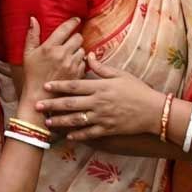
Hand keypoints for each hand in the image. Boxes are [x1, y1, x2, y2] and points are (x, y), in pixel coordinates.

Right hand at [19, 17, 83, 102]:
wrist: (39, 96)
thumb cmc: (32, 74)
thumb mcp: (28, 53)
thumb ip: (32, 35)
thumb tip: (33, 19)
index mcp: (50, 47)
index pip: (65, 29)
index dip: (73, 22)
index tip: (76, 20)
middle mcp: (63, 54)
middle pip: (78, 37)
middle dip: (75, 37)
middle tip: (71, 40)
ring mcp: (72, 65)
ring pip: (82, 49)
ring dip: (78, 49)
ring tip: (71, 53)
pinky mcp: (78, 74)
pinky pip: (84, 62)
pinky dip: (80, 61)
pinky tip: (73, 64)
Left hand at [37, 53, 163, 141]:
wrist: (153, 111)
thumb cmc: (137, 89)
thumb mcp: (120, 74)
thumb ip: (102, 67)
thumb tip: (87, 55)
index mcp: (100, 86)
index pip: (74, 86)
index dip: (58, 86)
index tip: (45, 86)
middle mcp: (98, 102)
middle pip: (70, 104)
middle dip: (52, 105)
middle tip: (37, 106)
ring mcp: (102, 117)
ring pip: (76, 120)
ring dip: (60, 121)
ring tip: (48, 122)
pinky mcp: (108, 129)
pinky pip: (90, 133)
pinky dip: (78, 135)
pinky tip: (68, 136)